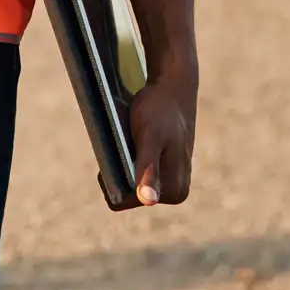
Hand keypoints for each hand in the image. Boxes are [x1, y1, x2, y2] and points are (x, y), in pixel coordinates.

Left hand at [127, 58, 197, 205]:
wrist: (173, 88)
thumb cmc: (160, 110)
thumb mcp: (149, 137)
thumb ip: (147, 169)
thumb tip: (148, 200)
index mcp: (174, 192)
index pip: (123, 201)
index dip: (113, 178)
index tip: (118, 151)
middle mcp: (176, 193)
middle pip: (127, 195)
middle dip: (120, 172)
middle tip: (126, 142)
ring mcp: (172, 182)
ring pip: (131, 183)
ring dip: (124, 164)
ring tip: (131, 140)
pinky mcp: (167, 171)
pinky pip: (137, 174)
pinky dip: (131, 159)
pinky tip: (135, 140)